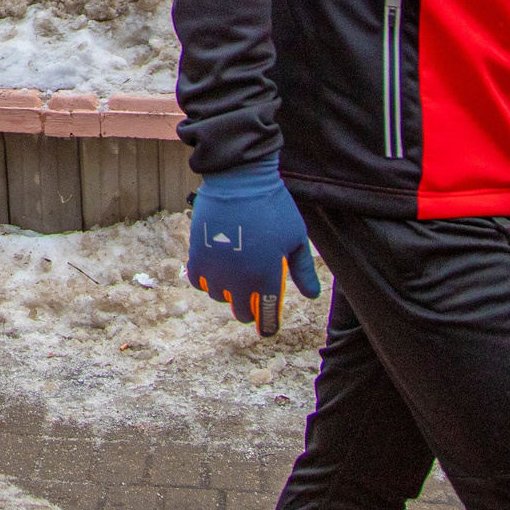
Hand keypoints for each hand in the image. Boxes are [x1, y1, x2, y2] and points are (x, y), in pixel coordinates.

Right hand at [186, 159, 321, 336]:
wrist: (239, 180)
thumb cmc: (273, 207)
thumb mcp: (296, 237)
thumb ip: (303, 269)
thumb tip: (311, 296)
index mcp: (267, 277)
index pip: (266, 317)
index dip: (268, 326)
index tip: (268, 329)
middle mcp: (239, 279)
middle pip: (240, 312)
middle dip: (248, 310)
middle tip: (252, 299)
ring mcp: (216, 268)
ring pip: (218, 297)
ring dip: (227, 292)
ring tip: (234, 278)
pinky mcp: (198, 254)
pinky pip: (198, 280)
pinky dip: (206, 280)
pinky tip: (215, 269)